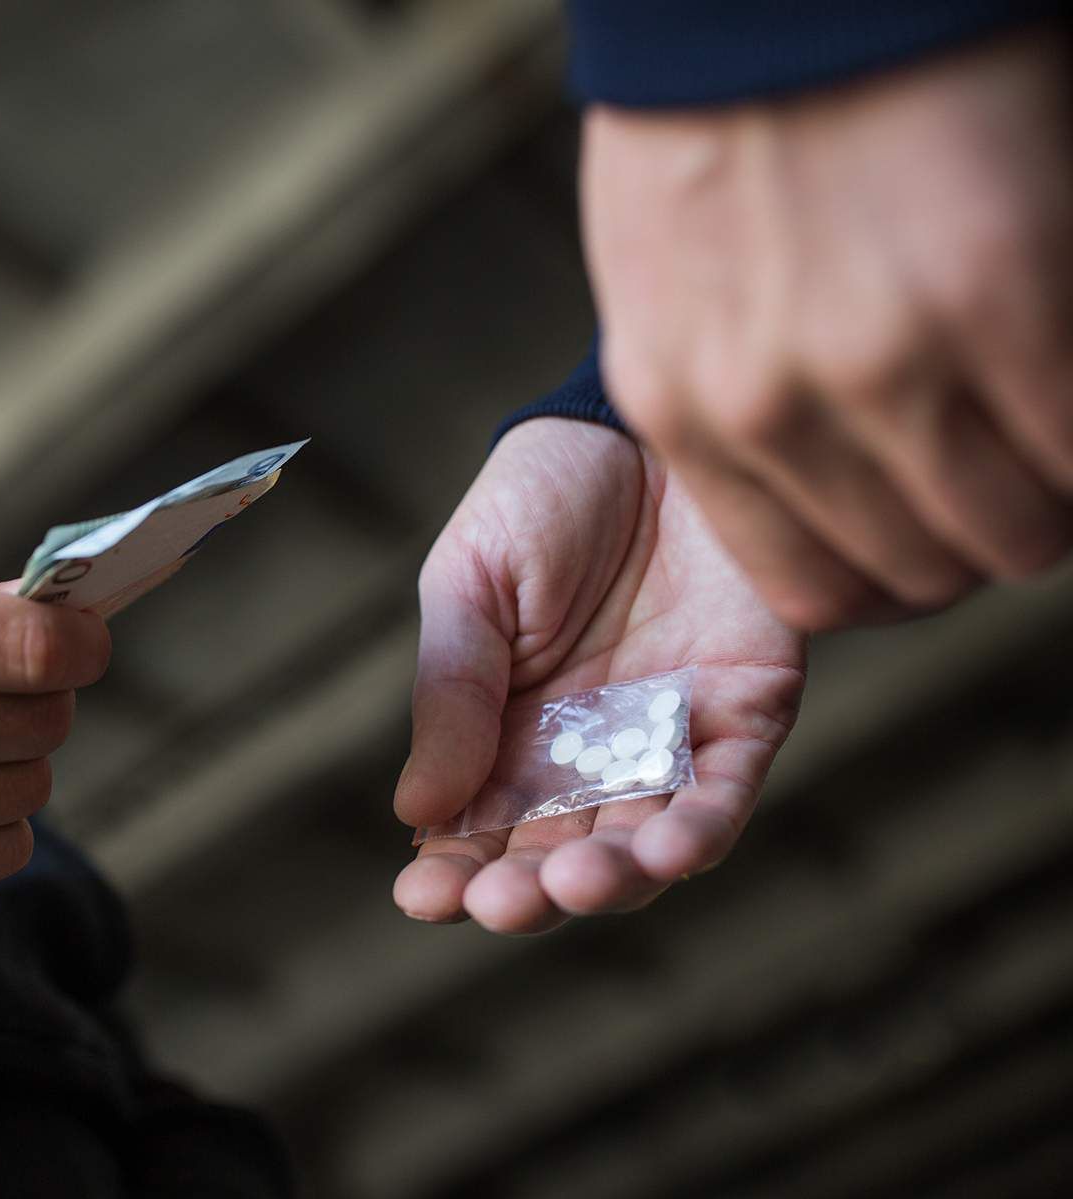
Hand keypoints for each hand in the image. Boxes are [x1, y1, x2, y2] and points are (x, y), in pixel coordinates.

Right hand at [393, 419, 805, 932]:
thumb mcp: (470, 583)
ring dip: (612, 881)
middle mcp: (585, 754)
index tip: (424, 896)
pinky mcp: (745, 711)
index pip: (473, 831)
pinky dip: (700, 831)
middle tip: (504, 901)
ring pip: (642, 846)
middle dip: (528, 894)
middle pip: (556, 857)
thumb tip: (414, 810)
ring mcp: (666, 740)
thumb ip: (451, 691)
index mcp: (504, 732)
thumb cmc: (545, 496)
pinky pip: (725, 792)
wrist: (650, 424)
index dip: (449, 875)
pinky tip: (666, 851)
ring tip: (578, 881)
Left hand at [583, 24, 1072, 629]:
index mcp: (680, 410)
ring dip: (1050, 493)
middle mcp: (770, 410)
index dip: (898, 571)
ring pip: (1014, 529)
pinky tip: (1068, 369)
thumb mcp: (664, 281)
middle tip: (1015, 466)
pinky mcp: (1002, 297)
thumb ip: (721, 388)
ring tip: (1048, 421)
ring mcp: (884, 363)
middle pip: (924, 569)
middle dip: (982, 532)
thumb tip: (801, 464)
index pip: (813, 586)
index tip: (936, 524)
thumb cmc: (717, 114)